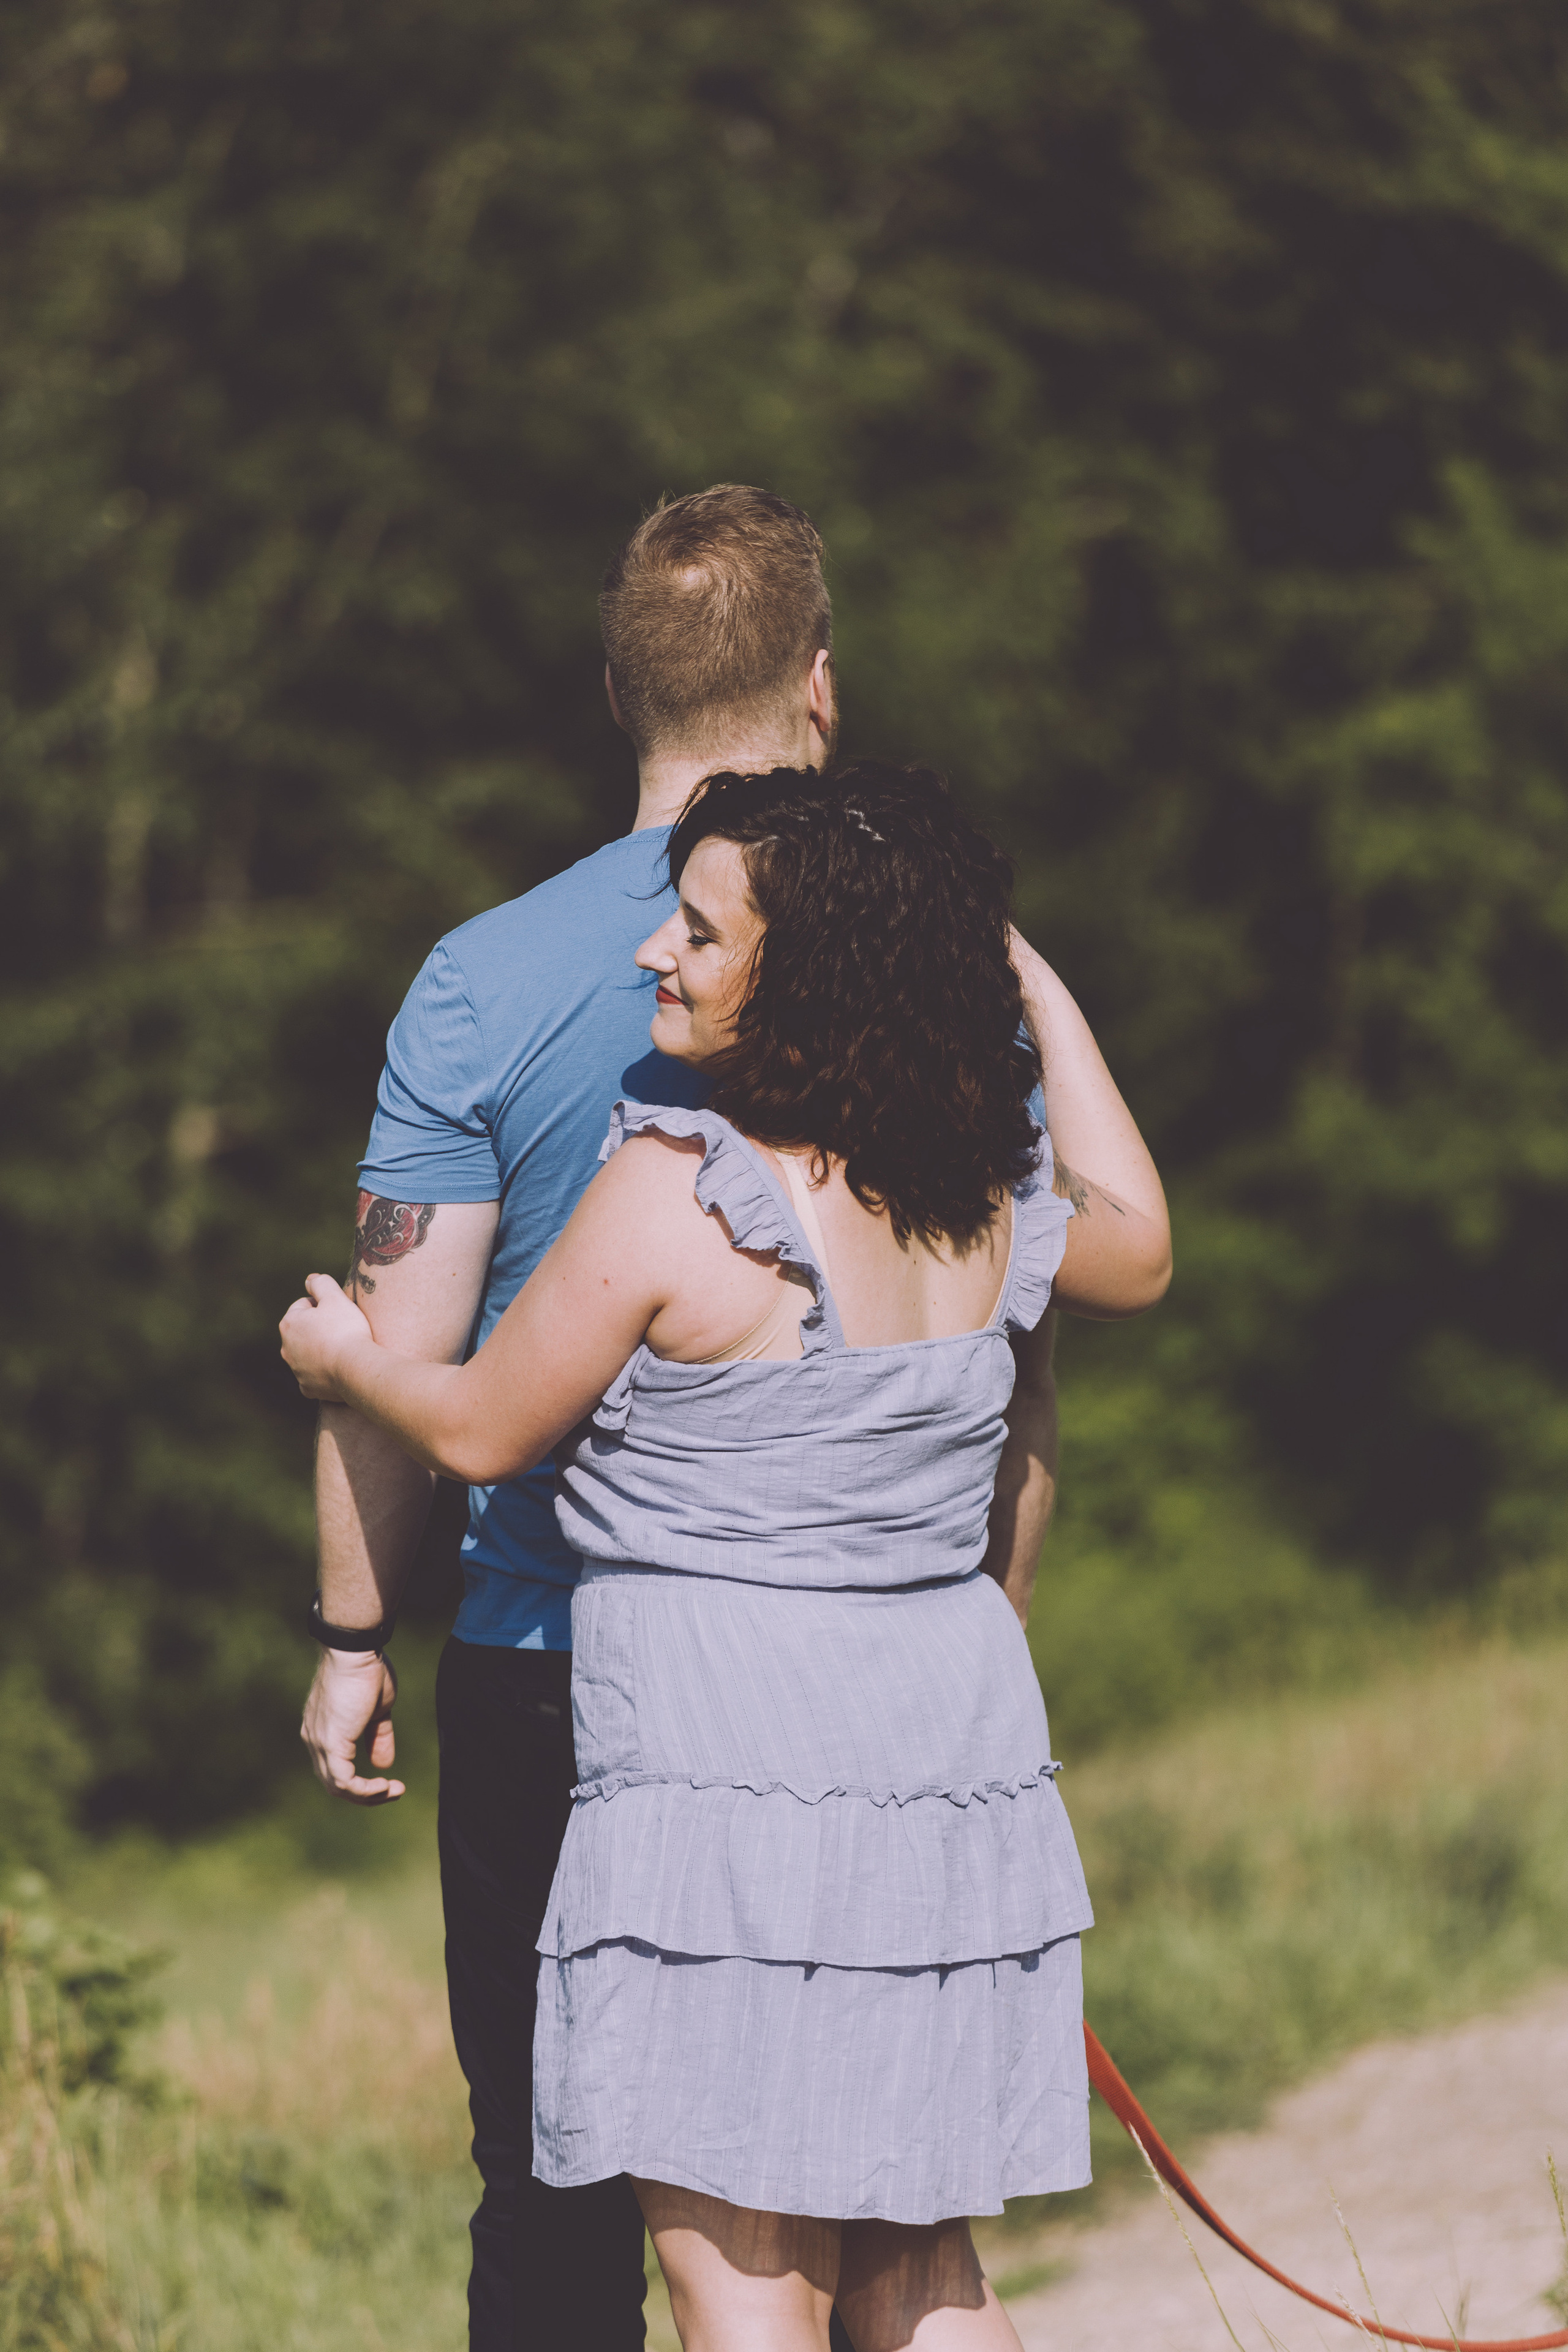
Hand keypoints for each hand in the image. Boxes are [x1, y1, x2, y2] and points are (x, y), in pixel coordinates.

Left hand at [280, 1273, 373, 1400]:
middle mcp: (286, 1348)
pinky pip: (314, 1376)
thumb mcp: (335, 1297)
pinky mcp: (307, 1387)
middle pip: (304, 1330)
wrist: (355, 1368)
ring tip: (343, 1349)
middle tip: (342, 1329)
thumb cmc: (345, 1330)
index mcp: (289, 1323)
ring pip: (308, 1353)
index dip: (324, 1305)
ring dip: (321, 1349)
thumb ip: (321, 1283)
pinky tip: (338, 1368)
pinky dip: (324, 1372)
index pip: (305, 1305)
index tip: (339, 1312)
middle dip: (319, 1328)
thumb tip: (310, 1280)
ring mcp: (296, 1370)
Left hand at [301, 1647, 404, 1802]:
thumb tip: (384, 1765)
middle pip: (333, 1782)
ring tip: (392, 1791)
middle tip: (392, 1791)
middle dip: (364, 1793)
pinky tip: (384, 1787)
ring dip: (367, 1795)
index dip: (360, 1781)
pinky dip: (364, 1790)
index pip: (334, 1768)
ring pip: (337, 1786)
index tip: (387, 1781)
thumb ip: (378, 1737)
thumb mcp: (378, 1710)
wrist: (354, 1652)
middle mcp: (314, 1740)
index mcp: (321, 1730)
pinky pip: (343, 1781)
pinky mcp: (330, 1744)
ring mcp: (319, 1743)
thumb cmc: (367, 1671)